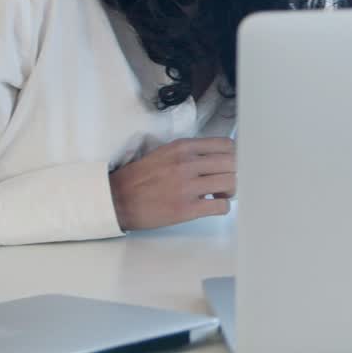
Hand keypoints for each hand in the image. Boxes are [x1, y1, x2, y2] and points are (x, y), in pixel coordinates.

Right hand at [108, 137, 235, 230]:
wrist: (117, 199)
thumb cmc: (141, 178)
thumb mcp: (166, 154)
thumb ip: (191, 153)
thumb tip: (220, 158)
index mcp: (183, 147)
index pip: (226, 144)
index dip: (234, 155)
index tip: (231, 164)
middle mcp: (187, 163)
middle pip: (233, 163)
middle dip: (235, 173)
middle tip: (227, 182)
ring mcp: (188, 185)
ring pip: (231, 182)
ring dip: (231, 190)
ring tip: (220, 194)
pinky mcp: (187, 208)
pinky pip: (221, 206)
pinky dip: (223, 207)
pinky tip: (213, 206)